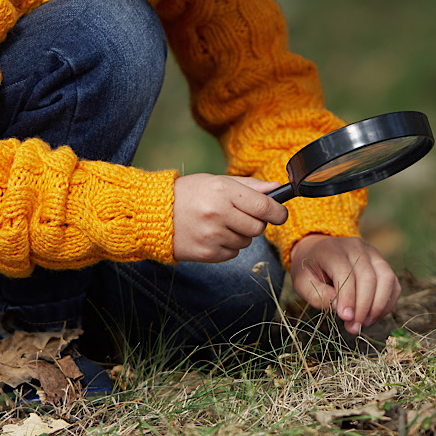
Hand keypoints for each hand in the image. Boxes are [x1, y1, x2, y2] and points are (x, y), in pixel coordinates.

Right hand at [173, 175, 288, 262]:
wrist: (154, 214)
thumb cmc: (189, 193)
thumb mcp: (216, 181)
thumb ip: (249, 186)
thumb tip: (277, 189)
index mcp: (222, 191)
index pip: (264, 206)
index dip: (278, 212)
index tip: (280, 213)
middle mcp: (218, 213)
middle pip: (258, 228)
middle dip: (255, 223)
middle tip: (239, 215)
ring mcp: (212, 235)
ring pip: (246, 241)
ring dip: (239, 234)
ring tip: (219, 223)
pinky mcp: (206, 253)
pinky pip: (232, 253)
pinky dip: (227, 245)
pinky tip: (211, 234)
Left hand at [288, 234, 400, 334]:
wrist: (318, 252)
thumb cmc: (309, 270)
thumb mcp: (301, 282)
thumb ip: (318, 295)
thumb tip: (340, 308)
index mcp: (332, 249)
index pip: (345, 272)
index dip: (347, 297)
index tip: (345, 318)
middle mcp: (355, 247)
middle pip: (368, 277)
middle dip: (363, 307)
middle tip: (354, 327)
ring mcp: (372, 254)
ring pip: (386, 279)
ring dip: (378, 306)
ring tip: (363, 323)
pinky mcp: (382, 264)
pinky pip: (393, 284)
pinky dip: (386, 304)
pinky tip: (372, 316)